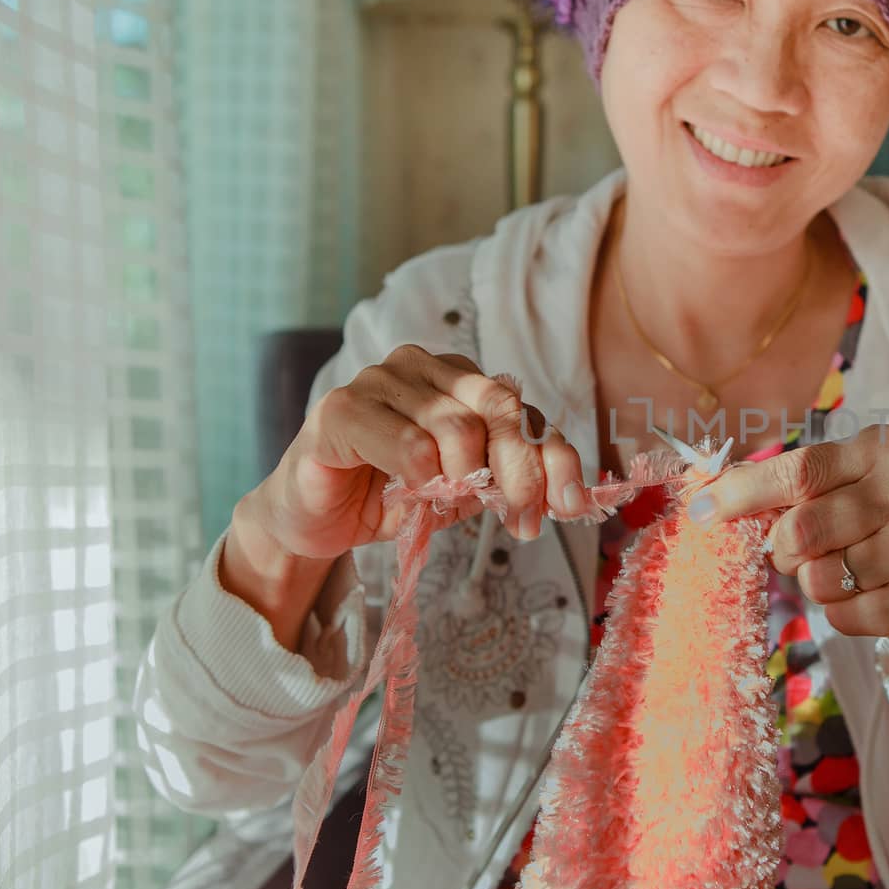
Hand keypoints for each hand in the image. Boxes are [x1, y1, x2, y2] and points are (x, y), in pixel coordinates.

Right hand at [253, 344, 587, 561]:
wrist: (316, 519)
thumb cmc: (390, 496)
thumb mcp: (463, 492)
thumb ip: (506, 482)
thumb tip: (563, 496)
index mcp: (461, 382)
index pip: (524, 411)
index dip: (555, 458)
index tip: (572, 506)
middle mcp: (425, 368)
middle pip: (500, 409)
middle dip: (522, 472)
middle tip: (523, 520)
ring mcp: (381, 380)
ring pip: (456, 425)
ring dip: (467, 479)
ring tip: (451, 505)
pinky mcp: (342, 408)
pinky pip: (405, 439)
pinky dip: (421, 471)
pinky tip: (413, 489)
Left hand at [688, 425, 888, 644]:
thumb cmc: (879, 522)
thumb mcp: (846, 483)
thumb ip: (789, 483)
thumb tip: (707, 495)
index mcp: (887, 450)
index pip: (801, 470)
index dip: (744, 492)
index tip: (702, 509)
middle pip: (802, 529)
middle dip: (783, 550)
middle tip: (796, 552)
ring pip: (819, 577)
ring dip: (816, 583)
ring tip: (847, 571)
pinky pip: (843, 615)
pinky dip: (842, 612)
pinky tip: (870, 595)